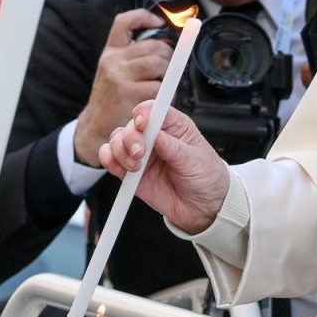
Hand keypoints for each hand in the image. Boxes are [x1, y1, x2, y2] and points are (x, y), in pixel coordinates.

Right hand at [73, 9, 171, 165]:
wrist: (94, 129)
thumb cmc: (111, 101)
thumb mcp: (113, 73)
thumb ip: (134, 58)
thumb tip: (165, 47)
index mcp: (110, 53)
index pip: (124, 23)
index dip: (144, 17)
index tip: (159, 22)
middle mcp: (113, 60)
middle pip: (154, 47)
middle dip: (168, 59)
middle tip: (166, 74)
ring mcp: (119, 76)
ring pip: (160, 64)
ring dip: (169, 77)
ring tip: (162, 90)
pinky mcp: (127, 93)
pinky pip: (160, 88)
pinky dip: (166, 96)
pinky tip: (158, 103)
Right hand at [99, 102, 230, 234]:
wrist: (202, 207)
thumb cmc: (205, 177)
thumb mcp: (195, 161)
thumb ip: (174, 148)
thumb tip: (157, 135)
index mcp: (174, 126)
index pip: (154, 109)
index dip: (144, 113)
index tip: (142, 124)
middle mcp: (155, 136)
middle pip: (131, 125)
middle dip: (130, 138)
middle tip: (140, 154)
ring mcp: (141, 153)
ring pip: (117, 140)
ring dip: (120, 152)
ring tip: (135, 167)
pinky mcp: (131, 171)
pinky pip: (110, 159)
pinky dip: (110, 162)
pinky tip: (121, 170)